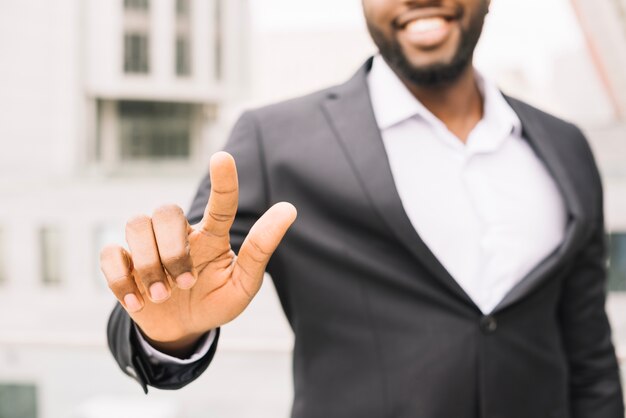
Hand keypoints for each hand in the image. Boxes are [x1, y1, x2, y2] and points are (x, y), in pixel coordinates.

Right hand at [99, 152, 296, 355]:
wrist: (182, 330)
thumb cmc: (215, 302)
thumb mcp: (243, 284)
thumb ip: (261, 249)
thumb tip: (288, 208)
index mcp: (212, 236)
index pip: (219, 203)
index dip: (222, 180)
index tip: (222, 158)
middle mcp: (179, 234)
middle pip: (165, 211)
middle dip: (173, 250)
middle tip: (184, 284)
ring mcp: (148, 247)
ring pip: (135, 225)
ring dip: (148, 264)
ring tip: (162, 296)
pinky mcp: (124, 265)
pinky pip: (110, 254)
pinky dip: (121, 279)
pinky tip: (137, 302)